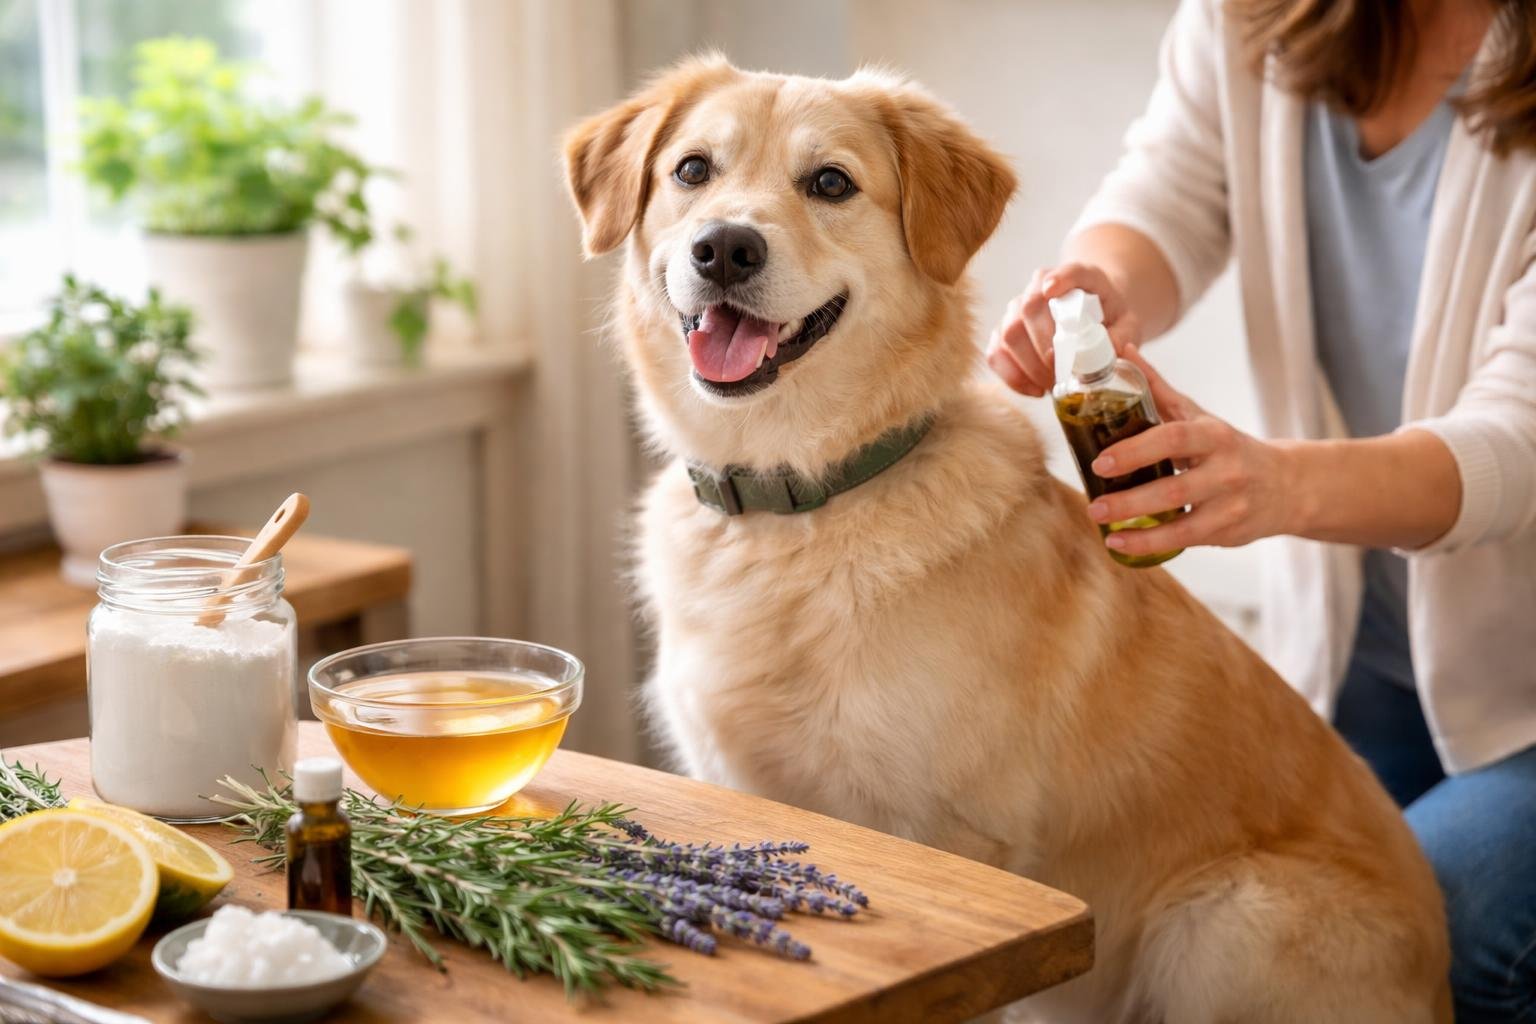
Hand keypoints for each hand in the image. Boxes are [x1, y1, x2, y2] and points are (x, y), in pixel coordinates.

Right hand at [986, 263, 1142, 396]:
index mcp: (1081, 277)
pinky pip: (996, 353)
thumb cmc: (1110, 320)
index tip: (1050, 291)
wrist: (1093, 318)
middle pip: (1029, 308)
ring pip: (1008, 333)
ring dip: (1029, 366)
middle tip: (1063, 375)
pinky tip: (1035, 390)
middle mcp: (1042, 286)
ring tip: (1053, 387)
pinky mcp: (1004, 332)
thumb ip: (1123, 336)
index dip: (1059, 279)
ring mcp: (1018, 308)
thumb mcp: (1128, 325)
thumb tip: (1111, 350)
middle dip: (1043, 346)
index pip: (1070, 271)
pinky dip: (1013, 376)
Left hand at [1087, 345, 1298, 556]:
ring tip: (1102, 526)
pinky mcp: (1228, 531)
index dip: (1136, 450)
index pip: (1174, 438)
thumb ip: (1158, 389)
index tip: (1101, 462)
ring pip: (1181, 522)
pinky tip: (1121, 544)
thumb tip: (1122, 351)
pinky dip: (1151, 545)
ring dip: (1138, 530)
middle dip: (1129, 500)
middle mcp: (1226, 470)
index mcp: (1214, 435)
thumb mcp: (1199, 417)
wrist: (1286, 484)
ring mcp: (1230, 504)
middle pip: (1175, 487)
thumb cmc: (1229, 448)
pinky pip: (1186, 541)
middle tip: (1094, 504)